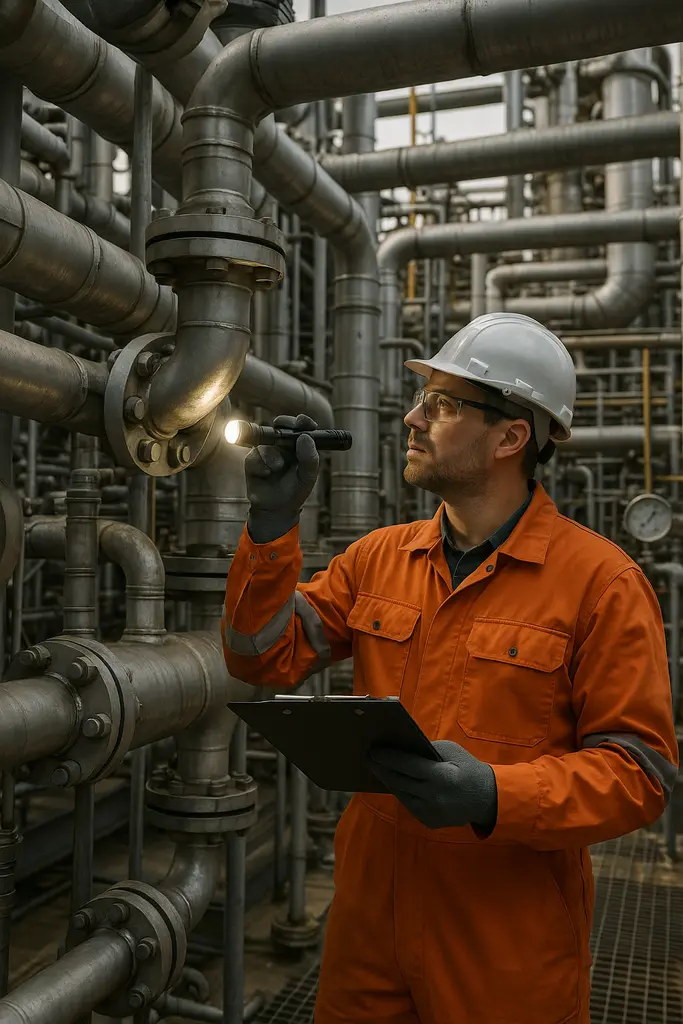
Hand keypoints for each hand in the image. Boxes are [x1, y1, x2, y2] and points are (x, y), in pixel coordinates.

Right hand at [246, 414, 319, 542]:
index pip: (301, 428)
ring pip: (267, 444)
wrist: (277, 509)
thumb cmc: (295, 490)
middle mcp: (282, 446)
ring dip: (272, 456)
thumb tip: (305, 437)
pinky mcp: (252, 461)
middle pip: (281, 426)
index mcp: (298, 446)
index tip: (303, 421)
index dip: (302, 421)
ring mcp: (266, 452)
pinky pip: (254, 456)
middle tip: (282, 425)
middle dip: (283, 424)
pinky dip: (261, 466)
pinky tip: (265, 474)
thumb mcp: (308, 476)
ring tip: (276, 469)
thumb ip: (310, 458)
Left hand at [368, 740, 497, 831]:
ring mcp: (430, 812)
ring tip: (376, 768)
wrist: (487, 800)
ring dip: (388, 781)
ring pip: (400, 794)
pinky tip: (392, 782)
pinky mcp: (429, 822)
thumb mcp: (452, 752)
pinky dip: (401, 792)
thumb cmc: (468, 769)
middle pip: (399, 781)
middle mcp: (433, 797)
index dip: (388, 757)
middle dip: (381, 768)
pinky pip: (409, 804)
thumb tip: (402, 747)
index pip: (407, 766)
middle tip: (368, 757)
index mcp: (440, 776)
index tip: (373, 750)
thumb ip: (427, 750)